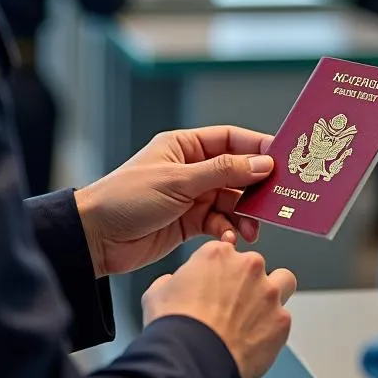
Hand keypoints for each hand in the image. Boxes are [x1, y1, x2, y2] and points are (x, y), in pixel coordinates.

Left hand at [75, 126, 274, 277]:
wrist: (95, 238)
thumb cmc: (126, 198)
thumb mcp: (178, 181)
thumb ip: (222, 172)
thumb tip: (261, 163)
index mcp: (184, 146)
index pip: (229, 139)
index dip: (256, 147)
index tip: (282, 158)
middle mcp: (190, 169)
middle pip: (235, 172)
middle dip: (255, 187)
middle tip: (276, 199)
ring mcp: (190, 196)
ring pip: (230, 200)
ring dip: (243, 214)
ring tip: (251, 229)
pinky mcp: (188, 223)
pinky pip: (218, 222)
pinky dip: (227, 230)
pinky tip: (228, 238)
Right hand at [142, 239, 295, 377]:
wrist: (191, 358)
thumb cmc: (175, 326)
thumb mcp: (158, 292)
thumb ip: (171, 281)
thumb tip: (171, 285)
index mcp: (218, 254)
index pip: (226, 251)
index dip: (220, 270)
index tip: (216, 284)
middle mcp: (248, 266)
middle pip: (255, 264)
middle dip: (246, 281)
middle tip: (232, 305)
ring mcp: (268, 293)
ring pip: (283, 281)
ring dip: (273, 293)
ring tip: (257, 315)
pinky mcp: (281, 321)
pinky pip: (283, 319)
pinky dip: (272, 329)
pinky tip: (255, 342)